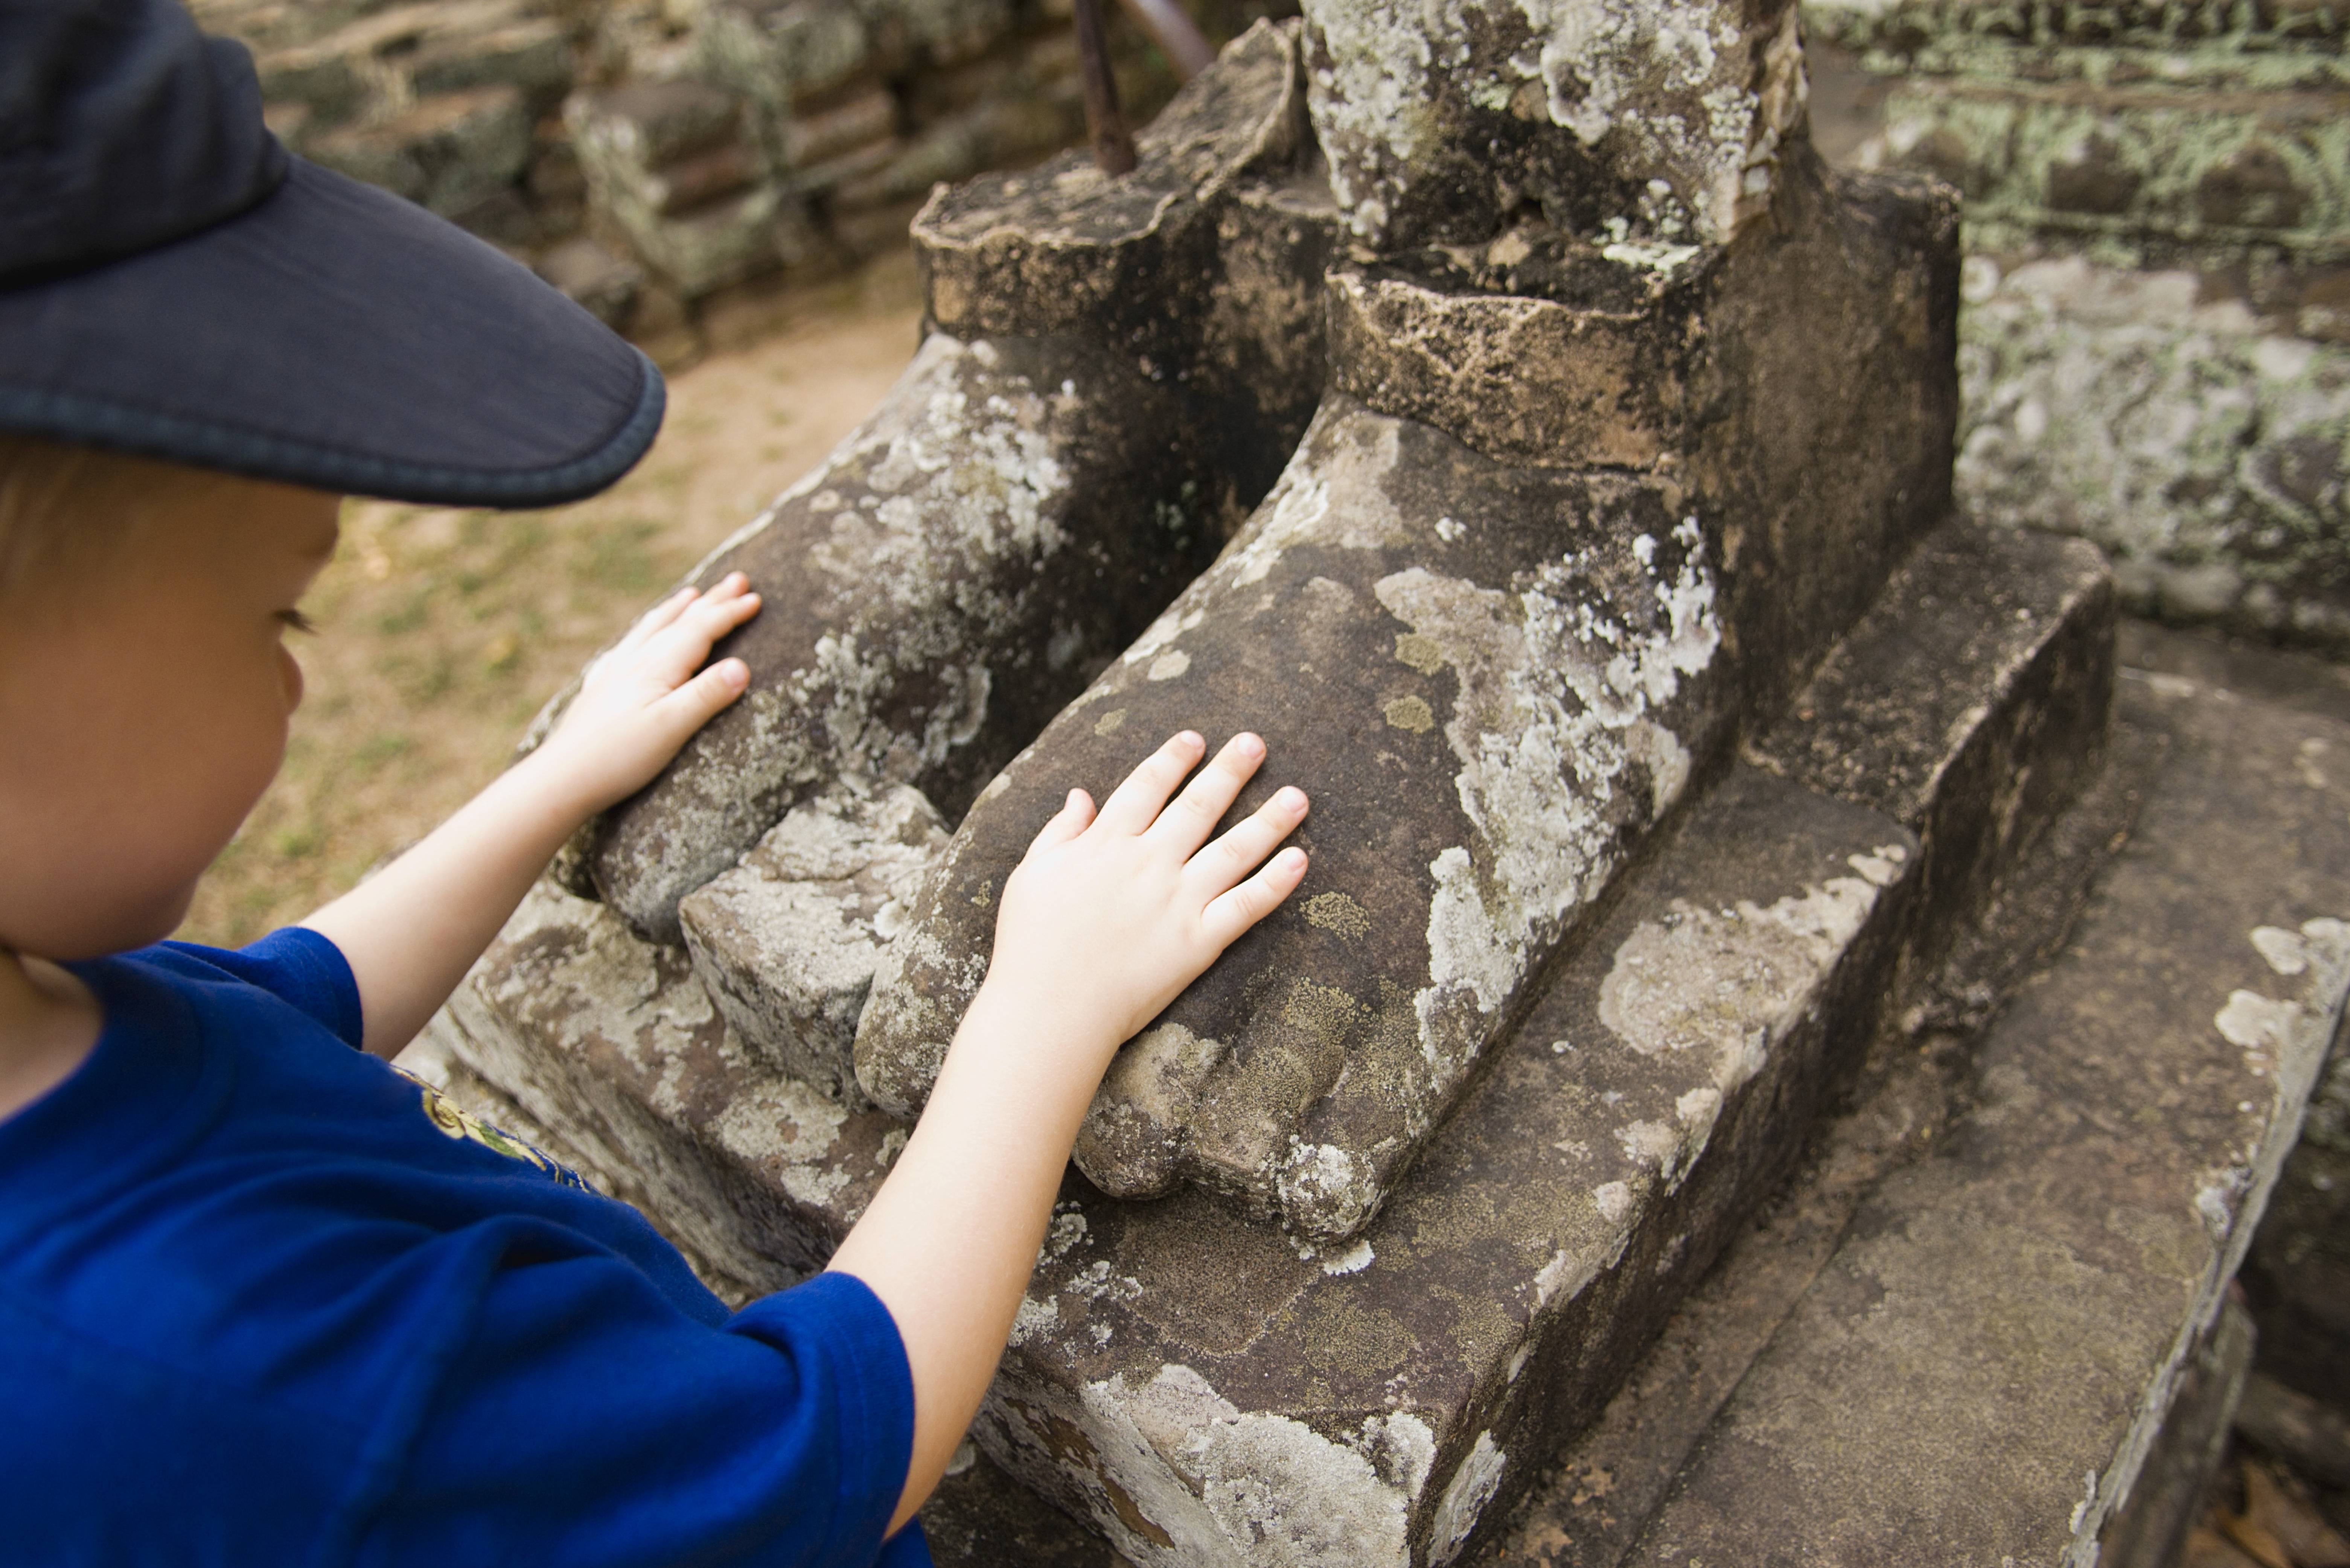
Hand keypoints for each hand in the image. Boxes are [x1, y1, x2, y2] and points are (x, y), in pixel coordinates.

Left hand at [527, 573, 760, 814]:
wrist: (562, 778)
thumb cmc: (618, 757)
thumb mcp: (671, 728)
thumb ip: (706, 696)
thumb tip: (742, 667)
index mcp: (657, 667)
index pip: (700, 630)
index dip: (729, 614)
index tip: (756, 599)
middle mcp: (634, 661)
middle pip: (679, 622)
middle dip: (711, 601)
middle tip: (737, 580)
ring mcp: (614, 674)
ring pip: (649, 630)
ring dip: (674, 610)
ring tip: (689, 594)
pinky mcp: (599, 691)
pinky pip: (625, 649)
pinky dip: (640, 635)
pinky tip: (633, 641)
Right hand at [979, 730, 1309, 1053]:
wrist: (1049, 1009)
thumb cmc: (1030, 944)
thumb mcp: (1031, 875)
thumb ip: (1059, 831)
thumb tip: (1080, 793)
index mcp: (1106, 843)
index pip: (1147, 786)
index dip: (1173, 759)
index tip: (1195, 738)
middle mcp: (1148, 863)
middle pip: (1199, 805)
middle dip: (1230, 770)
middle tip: (1256, 743)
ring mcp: (1177, 901)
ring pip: (1234, 849)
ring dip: (1269, 820)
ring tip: (1298, 796)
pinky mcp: (1198, 942)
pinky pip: (1245, 906)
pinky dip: (1275, 884)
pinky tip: (1299, 860)